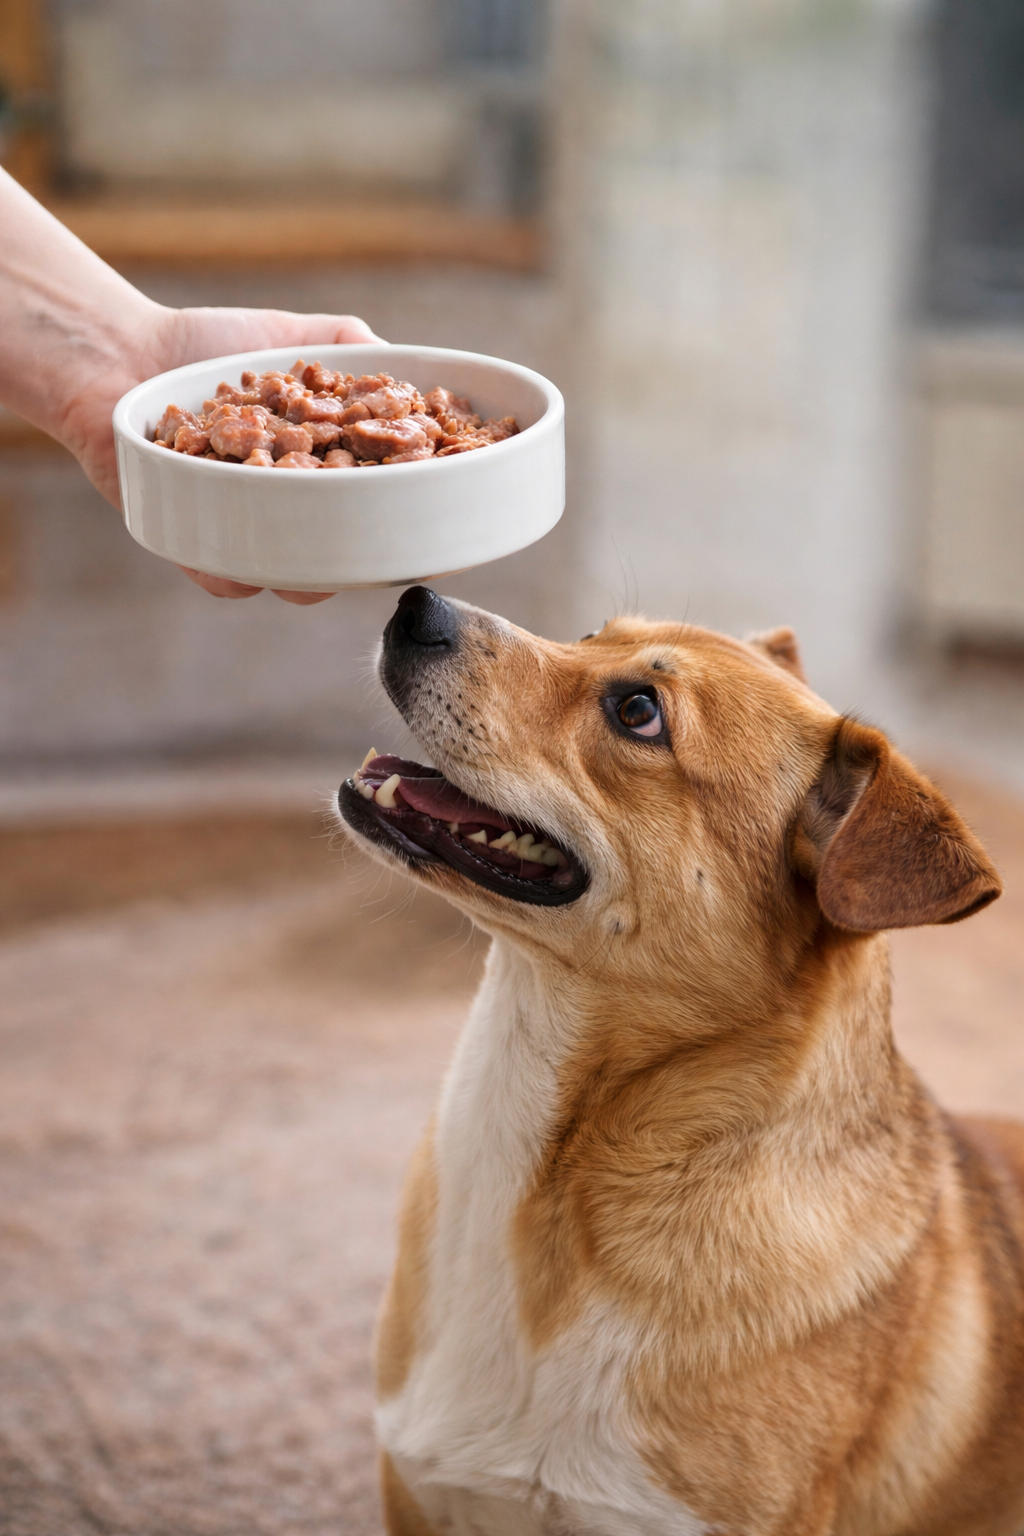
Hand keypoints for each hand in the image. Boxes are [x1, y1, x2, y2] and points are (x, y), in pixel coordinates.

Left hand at [63, 304, 379, 604]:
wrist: (120, 355)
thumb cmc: (208, 346)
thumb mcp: (290, 333)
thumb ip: (349, 344)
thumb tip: (409, 372)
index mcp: (322, 466)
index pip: (377, 498)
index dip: (408, 510)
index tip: (430, 513)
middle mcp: (288, 504)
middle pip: (344, 553)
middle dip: (363, 559)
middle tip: (375, 549)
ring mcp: (244, 526)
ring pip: (287, 575)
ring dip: (304, 573)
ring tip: (310, 560)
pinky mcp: (192, 539)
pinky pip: (221, 577)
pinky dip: (234, 573)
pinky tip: (241, 562)